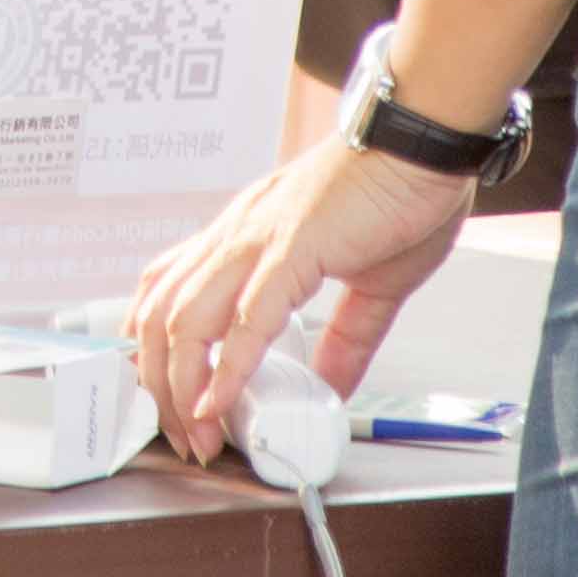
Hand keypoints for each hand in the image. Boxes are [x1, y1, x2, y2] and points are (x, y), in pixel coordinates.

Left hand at [125, 131, 472, 462]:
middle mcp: (236, 233)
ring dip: (182, 386)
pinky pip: (246, 317)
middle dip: (160, 386)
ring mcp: (258, 238)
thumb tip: (333, 383)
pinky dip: (226, 366)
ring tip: (199, 434)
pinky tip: (220, 401)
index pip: (167, 291)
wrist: (424, 139)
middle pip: (159, 315)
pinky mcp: (293, 247)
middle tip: (185, 437)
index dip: (154, 348)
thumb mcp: (369, 280)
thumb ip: (345, 336)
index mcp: (246, 236)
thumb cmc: (397, 190)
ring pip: (185, 318)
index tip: (171, 399)